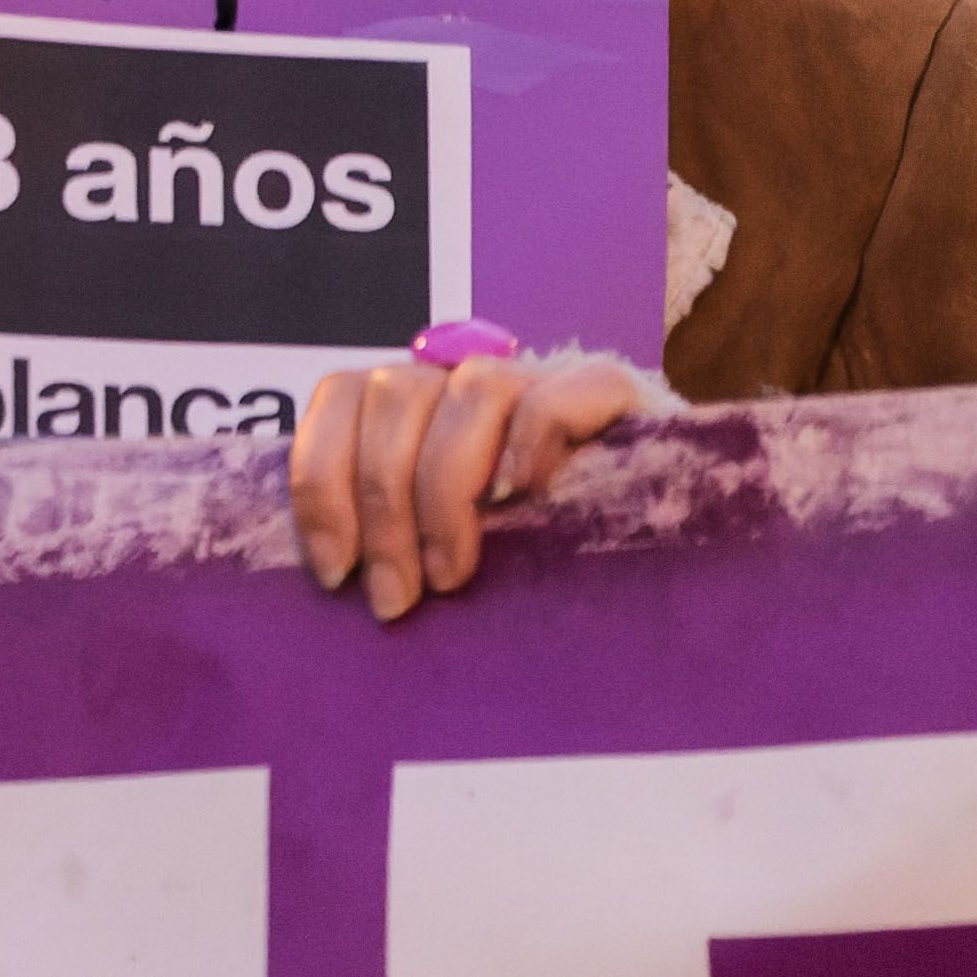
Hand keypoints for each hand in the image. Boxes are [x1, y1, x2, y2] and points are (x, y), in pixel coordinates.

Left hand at [290, 352, 640, 620]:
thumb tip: (325, 571)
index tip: (333, 570)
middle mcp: (470, 380)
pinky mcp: (609, 395)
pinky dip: (529, 443)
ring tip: (452, 573)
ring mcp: (540, 379)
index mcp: (418, 404)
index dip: (321, 477)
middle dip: (382, 508)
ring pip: (470, 389)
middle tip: (396, 597)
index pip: (342, 396)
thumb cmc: (530, 558)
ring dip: (445, 490)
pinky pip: (556, 396)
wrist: (654, 547)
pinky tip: (519, 498)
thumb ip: (386, 531)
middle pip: (394, 395)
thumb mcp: (439, 544)